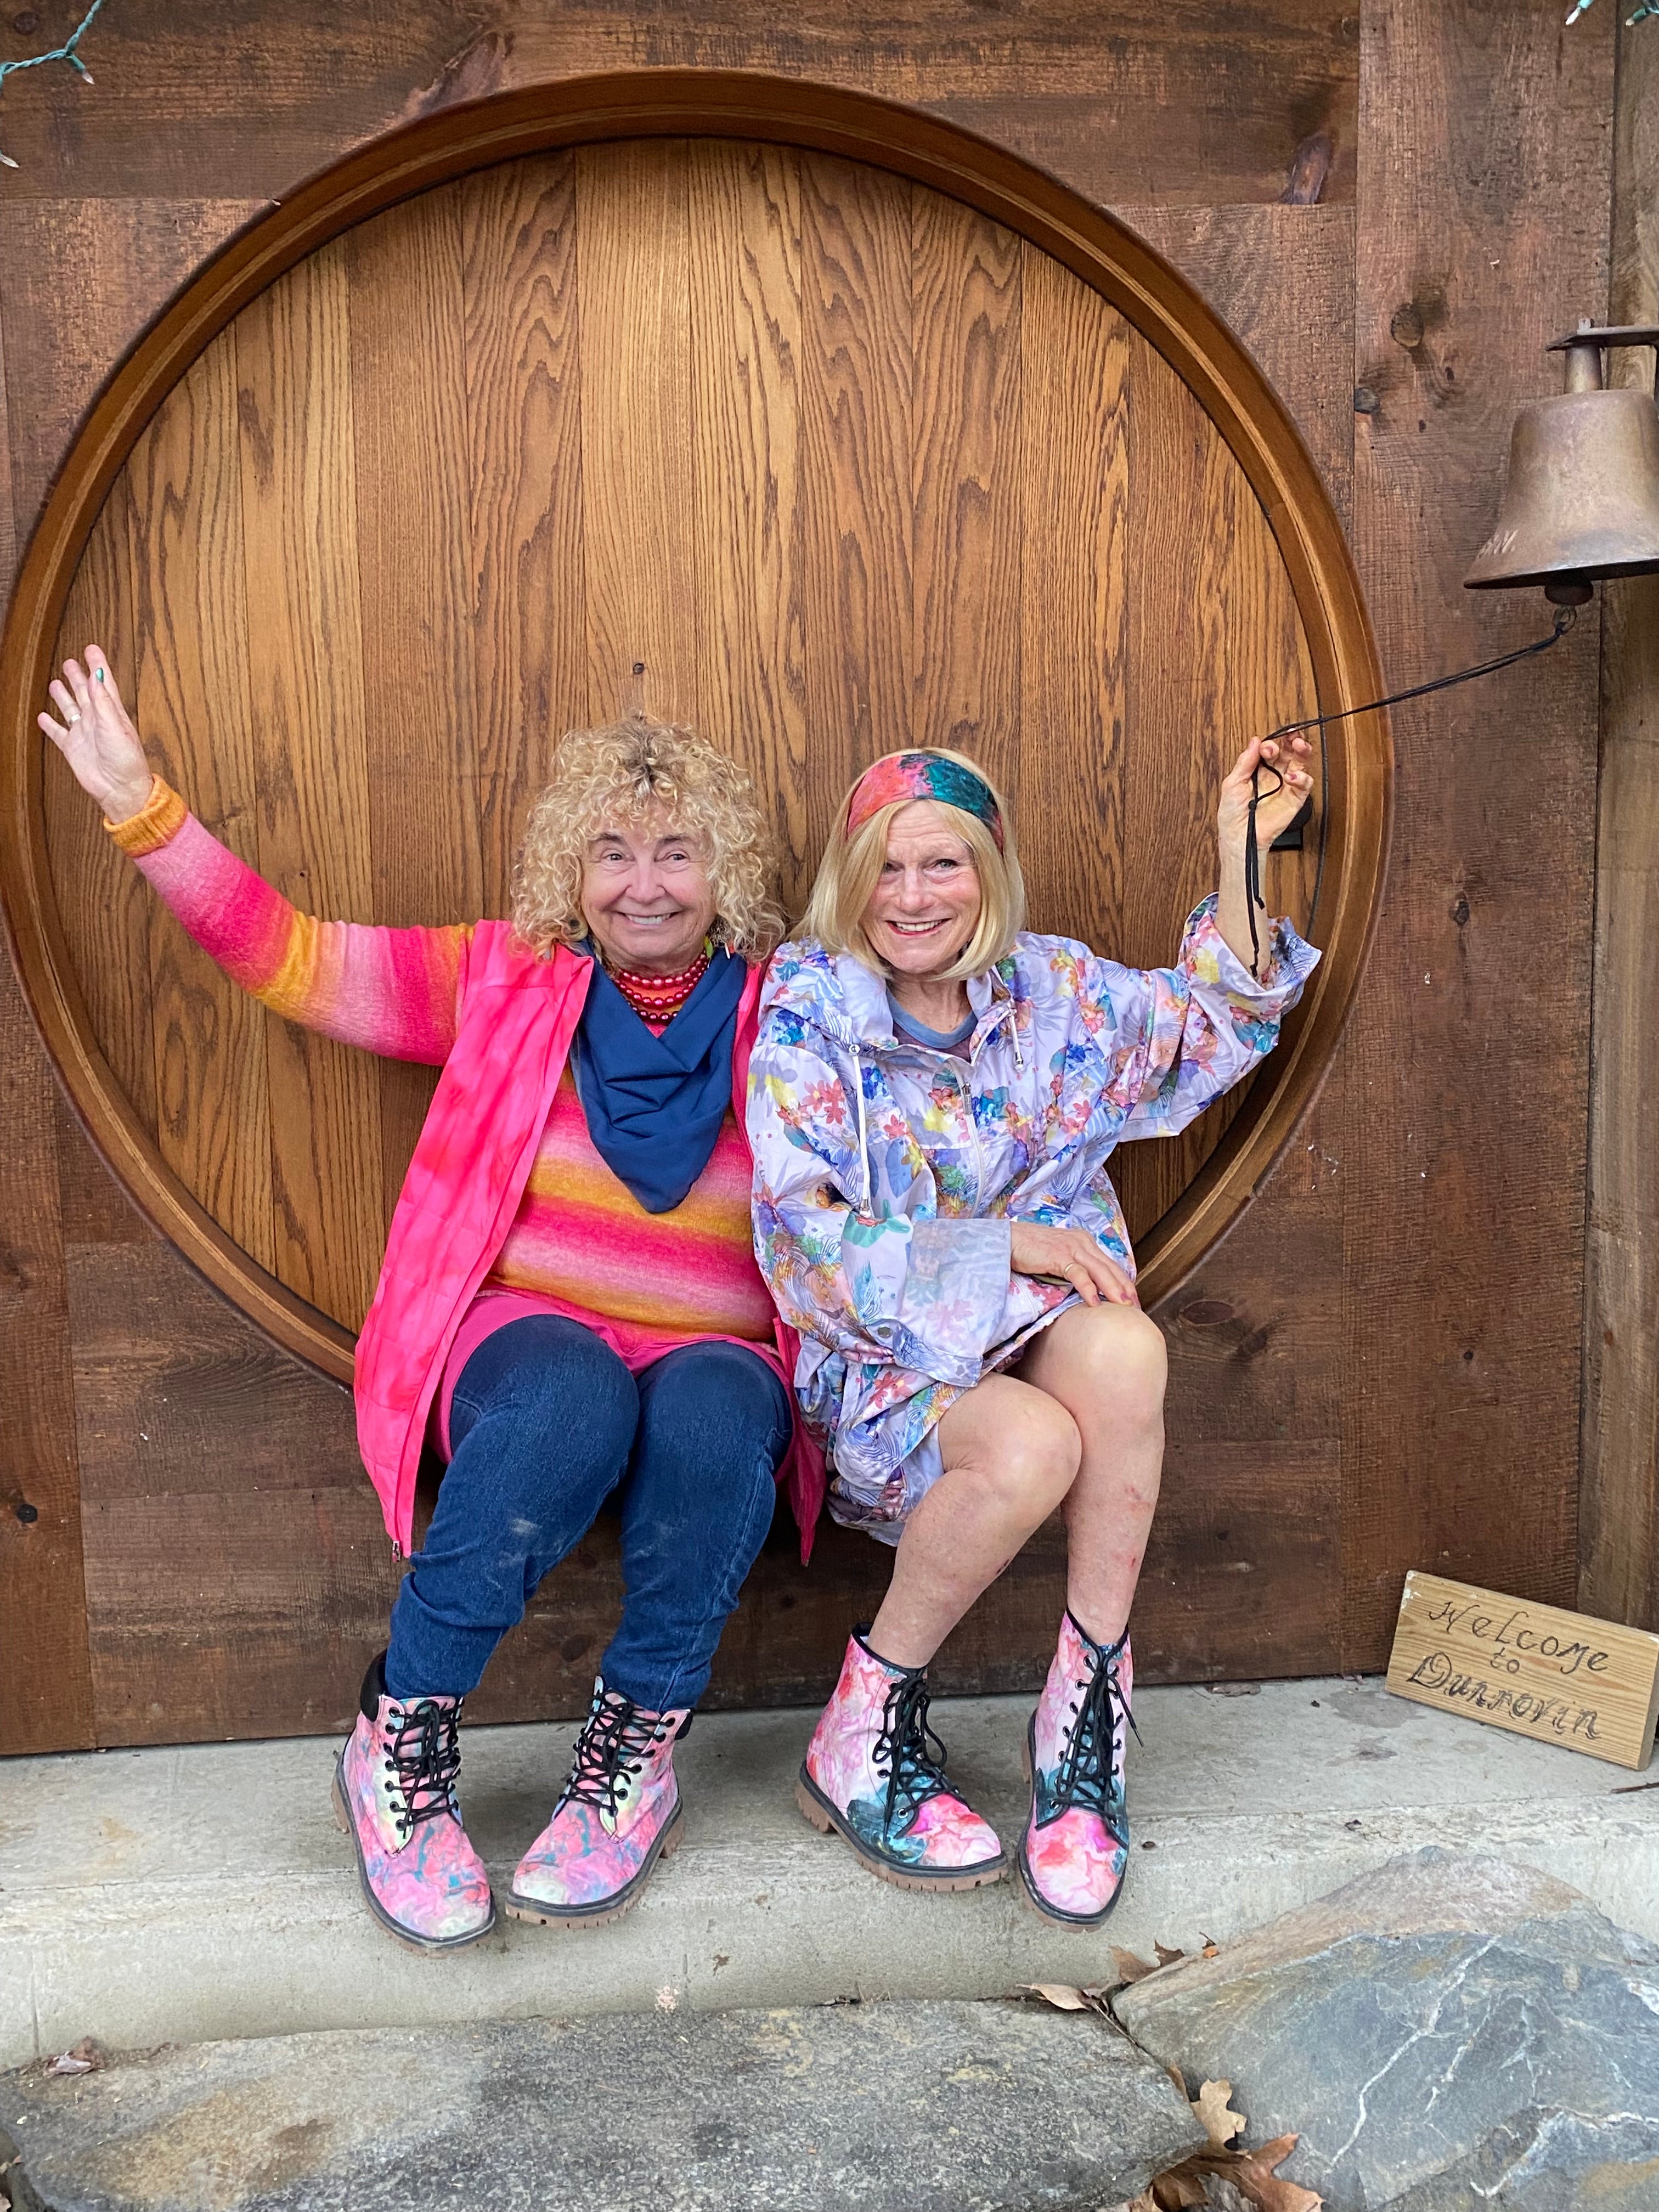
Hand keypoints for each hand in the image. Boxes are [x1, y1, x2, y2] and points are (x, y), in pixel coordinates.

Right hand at [37, 646, 151, 822]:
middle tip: (69, 662)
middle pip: (84, 692)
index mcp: (111, 711)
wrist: (119, 789)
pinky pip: (58, 733)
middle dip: (77, 676)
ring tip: (55, 683)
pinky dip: (49, 724)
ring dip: (62, 696)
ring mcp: (83, 733)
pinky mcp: (73, 748)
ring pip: (70, 709)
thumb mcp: (115, 727)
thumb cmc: (126, 761)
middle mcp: (96, 720)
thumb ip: (103, 702)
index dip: (97, 665)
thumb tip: (96, 675)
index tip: (91, 648)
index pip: (103, 682)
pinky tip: (42, 716)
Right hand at [1009, 1220, 1137, 1306]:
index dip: (1123, 1281)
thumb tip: (1087, 1288)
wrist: (1008, 1240)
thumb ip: (1074, 1267)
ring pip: (1100, 1271)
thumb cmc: (1030, 1250)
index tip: (1132, 1298)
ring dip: (1113, 1289)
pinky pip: (1078, 1275)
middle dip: (1125, 1287)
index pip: (1110, 1263)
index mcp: (1083, 1241)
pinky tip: (1094, 1303)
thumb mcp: (1059, 1256)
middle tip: (1135, 1306)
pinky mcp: (1058, 1256)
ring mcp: (1071, 1248)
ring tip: (1123, 1306)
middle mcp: (1081, 1242)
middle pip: (1110, 1267)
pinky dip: (1088, 1289)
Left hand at [1216, 731, 1313, 852]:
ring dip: (1303, 752)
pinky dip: (1302, 777)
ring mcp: (1286, 787)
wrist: (1239, 836)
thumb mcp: (1232, 783)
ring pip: (1301, 763)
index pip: (1272, 749)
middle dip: (1292, 741)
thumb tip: (1255, 741)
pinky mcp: (1295, 800)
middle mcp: (1274, 776)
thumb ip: (1245, 762)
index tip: (1267, 746)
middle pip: (1289, 752)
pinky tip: (1292, 776)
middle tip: (1292, 735)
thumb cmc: (1232, 813)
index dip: (1272, 743)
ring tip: (1299, 746)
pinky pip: (1305, 784)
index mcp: (1259, 770)